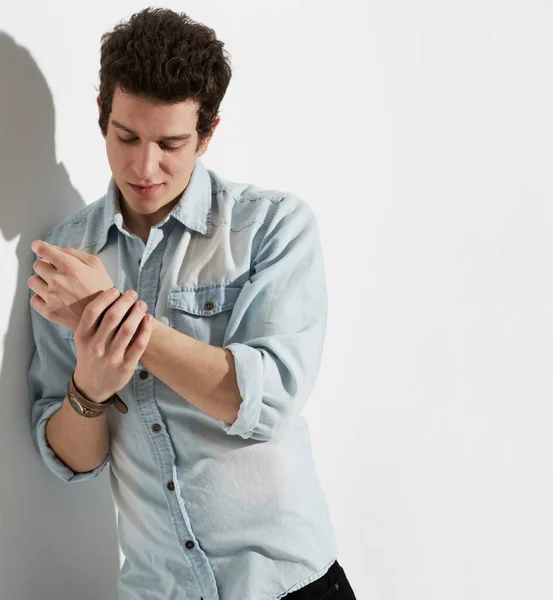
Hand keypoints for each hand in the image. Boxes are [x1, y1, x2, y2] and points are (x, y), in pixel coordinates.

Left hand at [28, 240, 114, 330]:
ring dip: (42, 282)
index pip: (42, 250)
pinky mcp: (48, 311)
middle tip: (57, 273)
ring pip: (33, 281)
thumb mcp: (96, 265)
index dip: (39, 247)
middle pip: (37, 265)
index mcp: (69, 266)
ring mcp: (51, 297)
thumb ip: (75, 253)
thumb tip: (55, 249)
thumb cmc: (102, 290)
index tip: (38, 247)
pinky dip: (41, 297)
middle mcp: (57, 280)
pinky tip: (54, 298)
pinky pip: (34, 299)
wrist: (105, 316)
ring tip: (55, 287)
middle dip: (46, 266)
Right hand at [73, 288, 151, 402]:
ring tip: (142, 304)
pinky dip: (146, 329)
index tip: (116, 290)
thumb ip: (93, 322)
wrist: (91, 386)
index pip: (93, 311)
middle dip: (126, 301)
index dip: (106, 297)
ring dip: (137, 312)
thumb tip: (112, 296)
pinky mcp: (126, 366)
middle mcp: (95, 347)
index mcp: (82, 337)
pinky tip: (148, 319)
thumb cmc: (90, 356)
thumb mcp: (83, 340)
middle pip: (113, 316)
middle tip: (133, 294)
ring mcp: (111, 357)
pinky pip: (139, 344)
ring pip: (128, 329)